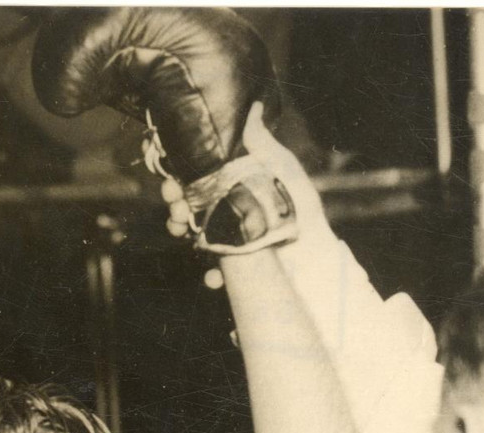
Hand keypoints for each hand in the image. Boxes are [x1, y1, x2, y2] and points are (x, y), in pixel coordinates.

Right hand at [162, 103, 317, 292]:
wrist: (314, 242)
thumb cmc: (298, 200)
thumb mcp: (281, 166)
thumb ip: (262, 143)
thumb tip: (255, 107)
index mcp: (227, 186)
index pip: (192, 179)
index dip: (175, 178)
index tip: (169, 178)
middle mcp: (220, 211)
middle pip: (184, 204)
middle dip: (173, 203)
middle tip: (175, 203)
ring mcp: (223, 238)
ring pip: (190, 235)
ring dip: (180, 231)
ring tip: (182, 229)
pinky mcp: (232, 266)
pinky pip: (215, 273)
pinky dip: (212, 276)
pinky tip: (214, 274)